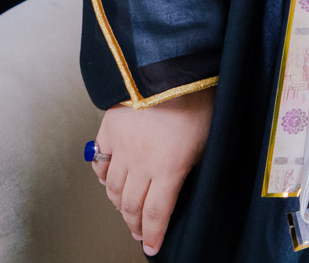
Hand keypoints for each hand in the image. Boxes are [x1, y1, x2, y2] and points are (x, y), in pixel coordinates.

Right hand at [91, 86, 214, 255]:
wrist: (171, 64)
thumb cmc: (199, 96)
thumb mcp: (208, 138)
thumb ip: (192, 164)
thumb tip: (182, 183)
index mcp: (169, 168)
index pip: (156, 214)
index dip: (154, 234)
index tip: (152, 247)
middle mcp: (141, 162)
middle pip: (130, 205)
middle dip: (135, 223)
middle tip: (139, 231)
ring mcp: (121, 146)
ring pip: (112, 187)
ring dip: (118, 202)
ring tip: (125, 209)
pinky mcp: (108, 128)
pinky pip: (100, 160)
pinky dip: (102, 174)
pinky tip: (107, 179)